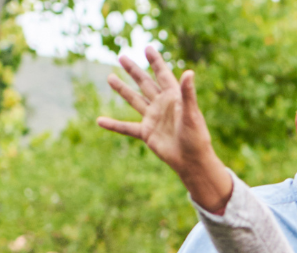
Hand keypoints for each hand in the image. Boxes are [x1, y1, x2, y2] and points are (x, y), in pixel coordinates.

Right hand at [96, 46, 234, 213]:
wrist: (192, 161)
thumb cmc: (196, 137)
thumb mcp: (192, 113)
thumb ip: (188, 93)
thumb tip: (189, 72)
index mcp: (174, 97)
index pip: (162, 74)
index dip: (155, 61)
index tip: (147, 48)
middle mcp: (162, 105)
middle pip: (145, 83)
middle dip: (134, 70)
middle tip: (122, 56)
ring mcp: (153, 118)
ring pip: (134, 100)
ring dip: (122, 89)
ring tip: (109, 77)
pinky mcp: (147, 133)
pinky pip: (126, 128)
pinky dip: (113, 125)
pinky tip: (100, 121)